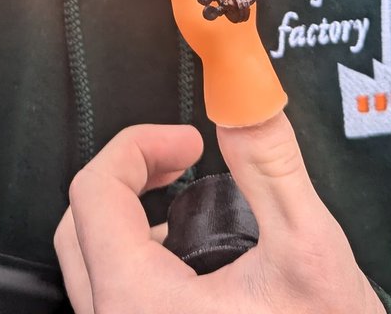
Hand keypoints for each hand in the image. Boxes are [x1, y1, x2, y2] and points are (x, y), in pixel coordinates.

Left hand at [55, 118, 384, 313]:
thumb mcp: (310, 251)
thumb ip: (269, 164)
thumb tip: (244, 97)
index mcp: (138, 302)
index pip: (95, 190)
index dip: (139, 146)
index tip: (187, 143)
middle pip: (80, 226)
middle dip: (131, 178)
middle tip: (182, 163)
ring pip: (93, 267)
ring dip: (134, 222)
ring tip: (190, 208)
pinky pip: (116, 301)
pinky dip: (142, 263)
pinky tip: (197, 264)